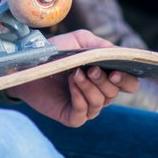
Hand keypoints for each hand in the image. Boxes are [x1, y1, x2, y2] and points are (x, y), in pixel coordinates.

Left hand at [8, 30, 138, 126]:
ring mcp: (86, 107)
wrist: (29, 64)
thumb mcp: (78, 41)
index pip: (129, 84)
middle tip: (91, 69)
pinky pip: (83, 113)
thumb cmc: (56, 52)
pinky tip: (71, 84)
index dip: (127, 80)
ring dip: (89, 87)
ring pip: (99, 103)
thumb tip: (116, 52)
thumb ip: (99, 45)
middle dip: (104, 81)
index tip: (116, 72)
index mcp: (105, 77)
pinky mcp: (71, 117)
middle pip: (114, 93)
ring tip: (75, 73)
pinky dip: (79, 97)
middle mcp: (99, 94)